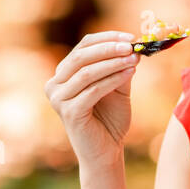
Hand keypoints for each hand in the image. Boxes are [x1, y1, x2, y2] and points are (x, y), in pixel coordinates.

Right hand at [45, 31, 139, 172]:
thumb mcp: (118, 87)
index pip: (83, 46)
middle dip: (109, 48)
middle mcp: (55, 84)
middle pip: (81, 56)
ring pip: (87, 72)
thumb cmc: (110, 119)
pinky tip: (129, 74)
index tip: (130, 37)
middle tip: (132, 45)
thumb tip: (133, 46)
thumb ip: (121, 67)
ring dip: (113, 63)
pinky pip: (92, 90)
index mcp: (64, 74)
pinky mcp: (68, 112)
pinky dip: (112, 79)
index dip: (107, 38)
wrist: (106, 151)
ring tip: (134, 59)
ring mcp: (58, 99)